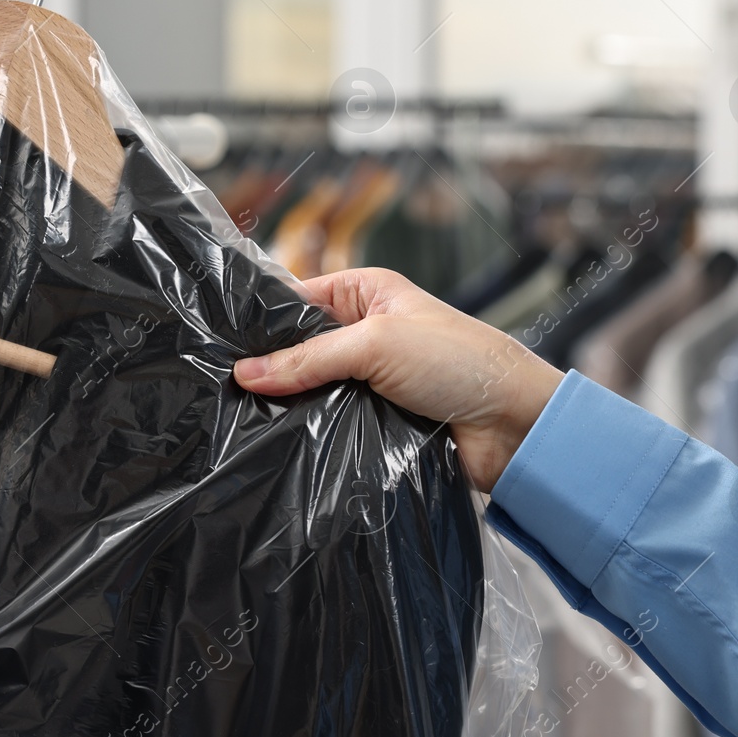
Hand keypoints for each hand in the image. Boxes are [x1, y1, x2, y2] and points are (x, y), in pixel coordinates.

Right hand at [233, 268, 563, 493]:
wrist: (516, 425)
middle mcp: (366, 332)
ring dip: (295, 406)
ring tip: (246, 419)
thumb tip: (245, 373)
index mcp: (366, 293)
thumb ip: (308, 359)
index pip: (297, 300)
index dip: (262, 322)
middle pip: (300, 350)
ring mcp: (371, 379)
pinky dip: (316, 434)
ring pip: (314, 391)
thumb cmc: (460, 362)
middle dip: (272, 369)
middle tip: (225, 388)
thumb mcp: (376, 344)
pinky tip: (283, 443)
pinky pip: (333, 426)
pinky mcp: (378, 422)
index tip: (222, 346)